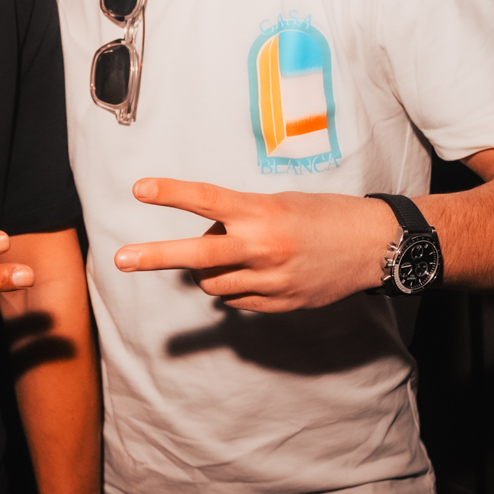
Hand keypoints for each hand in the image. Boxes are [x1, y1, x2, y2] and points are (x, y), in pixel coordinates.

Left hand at [115, 178, 394, 311]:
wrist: (373, 246)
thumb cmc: (325, 215)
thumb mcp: (280, 204)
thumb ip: (241, 220)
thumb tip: (206, 242)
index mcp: (263, 213)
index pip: (208, 200)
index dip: (171, 194)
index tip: (139, 189)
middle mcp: (263, 248)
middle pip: (197, 256)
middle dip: (155, 257)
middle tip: (120, 259)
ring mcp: (270, 281)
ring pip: (212, 284)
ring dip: (209, 271)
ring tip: (236, 255)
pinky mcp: (278, 304)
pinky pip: (237, 300)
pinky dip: (236, 288)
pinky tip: (258, 274)